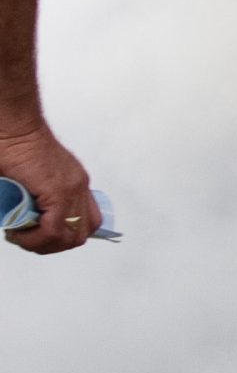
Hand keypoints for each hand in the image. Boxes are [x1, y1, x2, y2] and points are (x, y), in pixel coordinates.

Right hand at [0, 122, 94, 254]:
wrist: (14, 127)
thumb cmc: (14, 147)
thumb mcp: (31, 179)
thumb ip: (37, 199)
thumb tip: (26, 220)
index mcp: (75, 184)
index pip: (86, 222)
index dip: (63, 236)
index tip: (39, 236)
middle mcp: (79, 187)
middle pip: (81, 234)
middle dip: (52, 245)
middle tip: (26, 238)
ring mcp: (72, 188)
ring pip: (70, 236)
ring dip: (42, 243)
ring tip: (19, 235)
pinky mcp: (58, 190)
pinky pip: (54, 229)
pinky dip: (35, 238)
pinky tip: (16, 231)